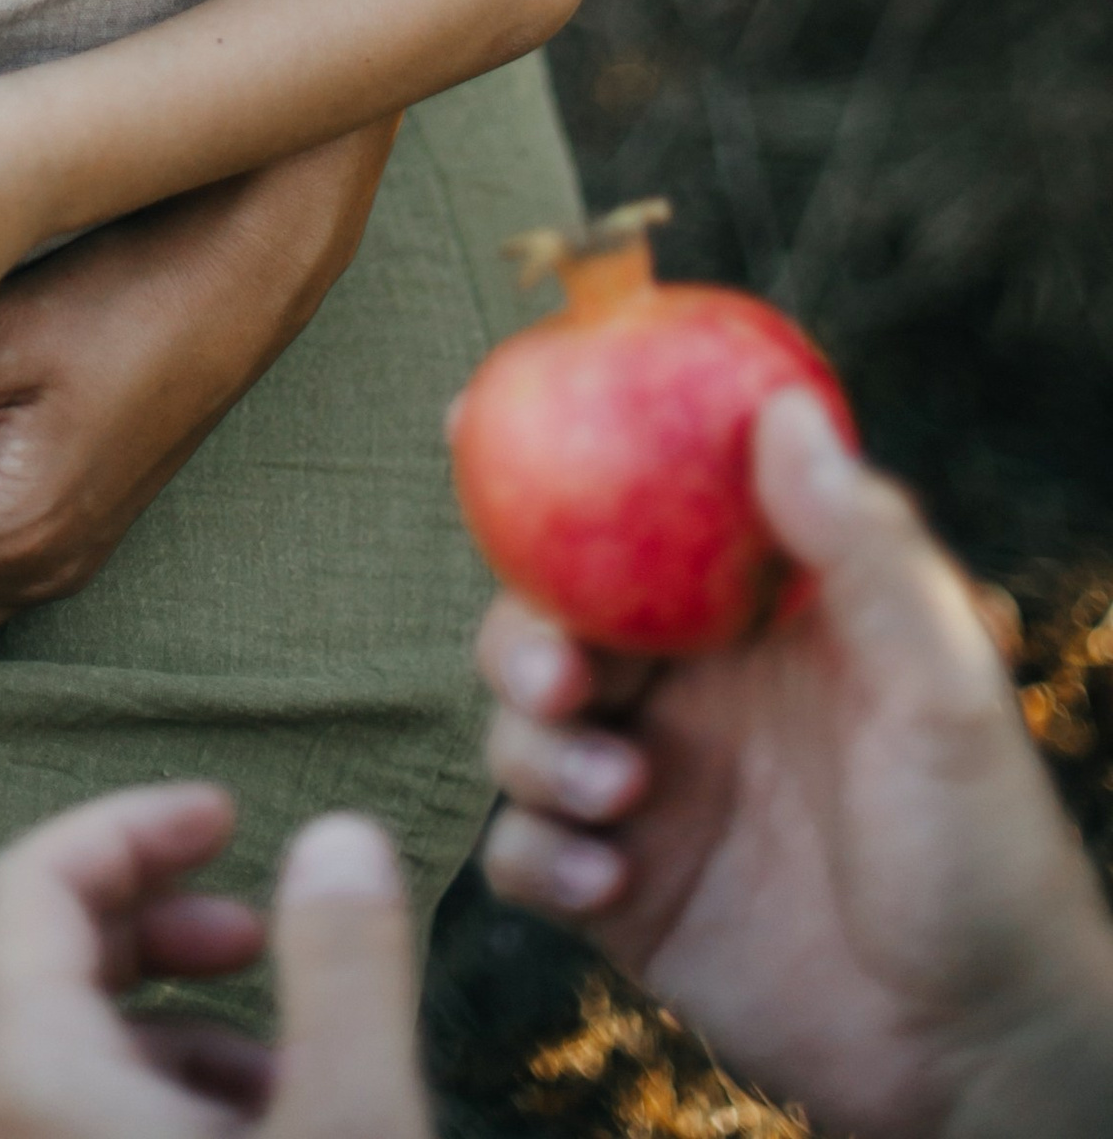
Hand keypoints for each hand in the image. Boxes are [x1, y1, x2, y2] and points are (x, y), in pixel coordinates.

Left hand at [0, 785, 431, 1138]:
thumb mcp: (350, 1125)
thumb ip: (344, 970)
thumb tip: (339, 834)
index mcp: (32, 1080)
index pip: (26, 882)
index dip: (130, 824)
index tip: (232, 817)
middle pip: (32, 960)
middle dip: (148, 916)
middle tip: (251, 925)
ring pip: (62, 1053)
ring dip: (171, 1017)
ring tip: (291, 1045)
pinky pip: (84, 1124)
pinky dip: (164, 1097)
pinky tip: (273, 1116)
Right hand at [480, 388, 1112, 1138]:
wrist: (974, 1051)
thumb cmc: (986, 854)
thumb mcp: (944, 687)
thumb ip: (865, 548)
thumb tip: (784, 410)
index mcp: (753, 618)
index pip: (640, 513)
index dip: (557, 463)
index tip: (475, 416)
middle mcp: (688, 689)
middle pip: (546, 616)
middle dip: (523, 634)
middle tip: (562, 679)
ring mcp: (649, 787)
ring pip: (518, 726)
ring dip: (535, 751)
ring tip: (620, 796)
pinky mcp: (621, 890)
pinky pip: (522, 851)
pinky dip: (538, 855)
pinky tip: (608, 883)